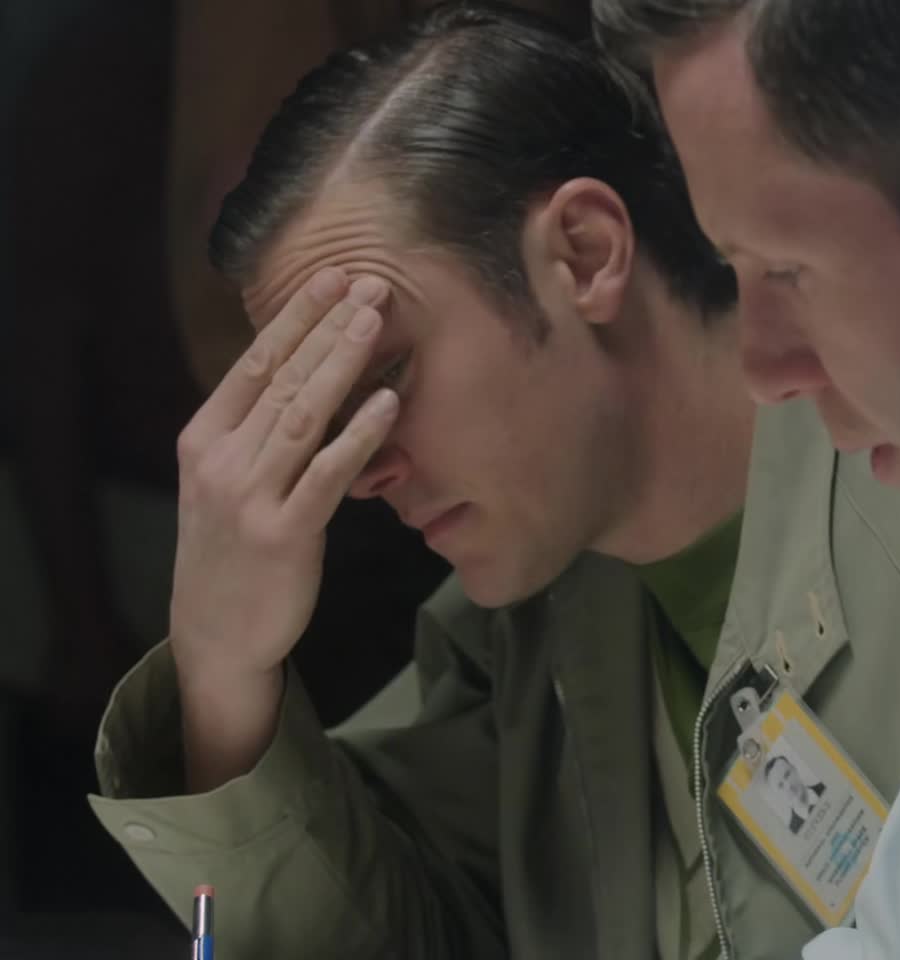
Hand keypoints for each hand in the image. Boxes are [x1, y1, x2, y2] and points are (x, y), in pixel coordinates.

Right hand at [168, 268, 398, 688]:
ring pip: (302, 416)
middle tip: (369, 282)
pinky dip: (359, 434)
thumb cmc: (233, 549)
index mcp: (203, 438)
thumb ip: (255, 430)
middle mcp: (221, 460)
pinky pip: (327, 473)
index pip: (253, 364)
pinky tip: (387, 403)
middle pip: (281, 379)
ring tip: (376, 322)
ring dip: (342, 364)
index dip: (295, 318)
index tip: (332, 278)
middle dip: (327, 327)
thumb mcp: (226, 480)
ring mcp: (249, 496)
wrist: (215, 632)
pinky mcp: (284, 532)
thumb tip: (303, 372)